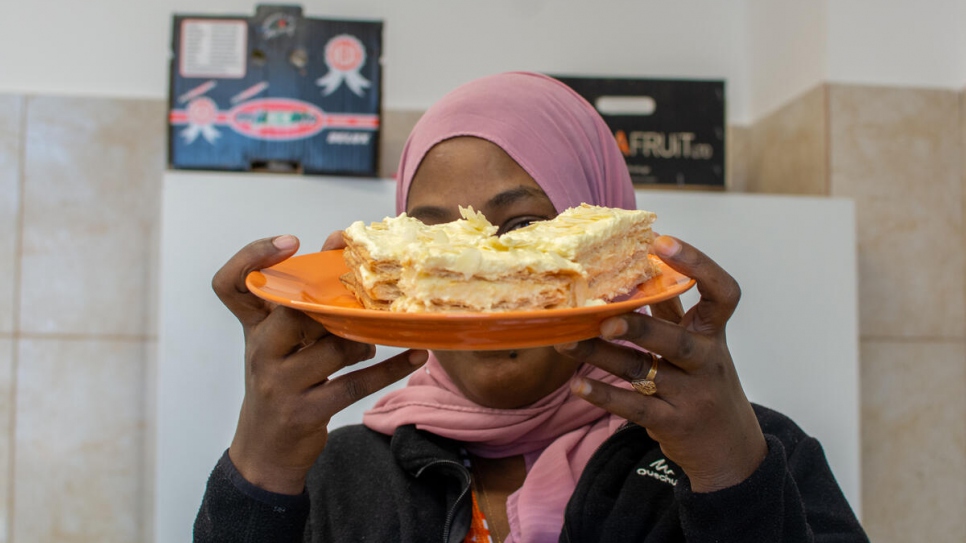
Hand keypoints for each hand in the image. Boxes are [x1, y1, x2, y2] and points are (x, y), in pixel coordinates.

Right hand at [212, 233, 426, 493]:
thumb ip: (304, 305)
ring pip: (332, 347)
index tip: (292, 241)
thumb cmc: (280, 383)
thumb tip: (342, 254)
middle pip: (295, 312)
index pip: (230, 284)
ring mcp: (280, 383)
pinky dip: (390, 369)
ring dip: (365, 337)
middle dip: (334, 302)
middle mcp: (260, 350)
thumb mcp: (280, 343)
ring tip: (382, 333)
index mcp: (253, 327)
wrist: (265, 449)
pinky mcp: (305, 410)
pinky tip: (415, 356)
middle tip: (364, 296)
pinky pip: (355, 383)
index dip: (252, 256)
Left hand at [557, 235, 766, 492]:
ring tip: (565, 342)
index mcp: (713, 333)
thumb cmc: (704, 384)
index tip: (661, 242)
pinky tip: (578, 384)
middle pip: (676, 341)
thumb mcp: (699, 345)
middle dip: (640, 327)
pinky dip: (605, 395)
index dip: (698, 264)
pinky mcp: (672, 423)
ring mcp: (691, 395)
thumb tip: (640, 264)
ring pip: (643, 370)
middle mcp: (707, 361)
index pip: (721, 293)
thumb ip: (672, 310)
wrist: (730, 449)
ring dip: (600, 355)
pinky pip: (635, 406)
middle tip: (602, 318)